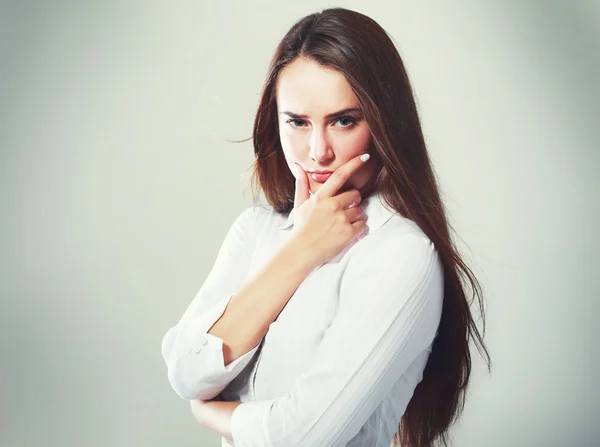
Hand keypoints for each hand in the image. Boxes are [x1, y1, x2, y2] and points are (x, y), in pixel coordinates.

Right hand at [290, 153, 369, 267]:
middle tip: (342, 211)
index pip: (340, 175)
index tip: (365, 156)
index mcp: (321, 197)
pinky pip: (363, 225)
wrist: (302, 252)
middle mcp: (333, 206)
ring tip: (340, 225)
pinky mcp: (349, 233)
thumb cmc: (301, 228)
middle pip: (355, 195)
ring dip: (354, 216)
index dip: (354, 164)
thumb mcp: (300, 205)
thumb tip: (298, 167)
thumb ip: (302, 185)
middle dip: (352, 201)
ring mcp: (342, 219)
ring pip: (360, 210)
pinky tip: (345, 232)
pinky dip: (357, 229)